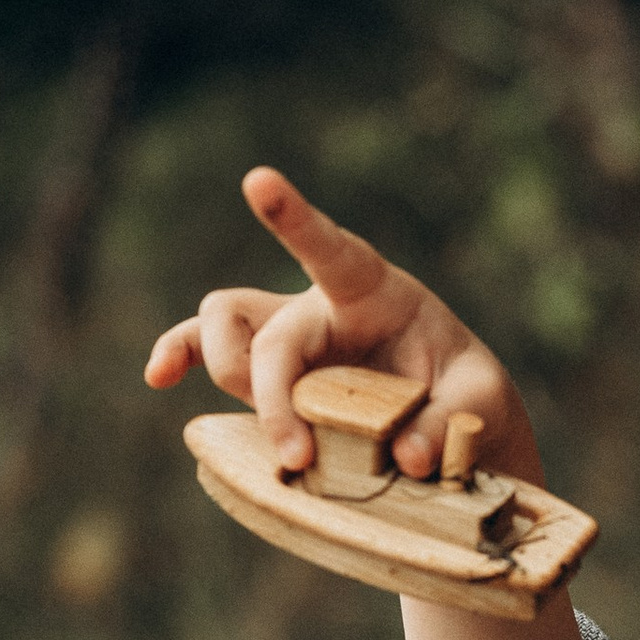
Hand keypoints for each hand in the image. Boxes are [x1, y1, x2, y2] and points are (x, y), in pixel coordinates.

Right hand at [143, 168, 540, 487]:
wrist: (450, 411)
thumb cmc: (466, 391)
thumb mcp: (482, 401)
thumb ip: (451, 423)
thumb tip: (406, 458)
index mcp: (373, 290)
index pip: (331, 249)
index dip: (295, 218)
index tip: (257, 180)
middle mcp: (320, 304)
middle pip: (269, 330)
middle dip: (273, 395)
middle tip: (300, 457)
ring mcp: (288, 332)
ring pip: (221, 327)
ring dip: (230, 378)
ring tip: (280, 444)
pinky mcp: (268, 366)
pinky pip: (204, 349)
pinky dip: (177, 357)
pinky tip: (157, 377)